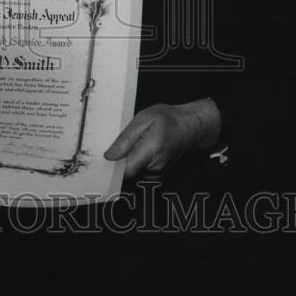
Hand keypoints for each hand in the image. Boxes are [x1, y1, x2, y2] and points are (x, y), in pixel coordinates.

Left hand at [103, 99, 220, 179]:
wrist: (190, 127)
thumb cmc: (169, 120)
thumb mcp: (143, 119)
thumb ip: (126, 139)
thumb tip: (110, 155)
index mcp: (151, 153)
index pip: (125, 171)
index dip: (112, 166)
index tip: (105, 158)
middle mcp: (155, 169)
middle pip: (126, 173)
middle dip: (119, 161)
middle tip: (119, 146)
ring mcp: (156, 174)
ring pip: (132, 173)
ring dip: (127, 162)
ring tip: (132, 144)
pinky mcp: (156, 175)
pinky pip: (138, 172)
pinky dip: (134, 163)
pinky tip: (137, 150)